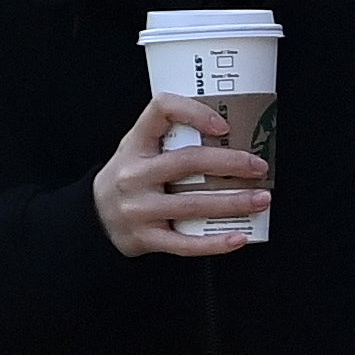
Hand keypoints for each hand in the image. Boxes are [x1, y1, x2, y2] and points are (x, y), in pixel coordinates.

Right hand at [91, 94, 269, 258]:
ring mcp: (138, 208)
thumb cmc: (129, 177)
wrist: (93, 218)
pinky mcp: (144, 238)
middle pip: (188, 162)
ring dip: (234, 203)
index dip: (194, 112)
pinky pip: (185, 244)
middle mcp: (134, 174)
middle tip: (259, 166)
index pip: (161, 110)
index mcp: (134, 143)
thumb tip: (232, 134)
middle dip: (231, 163)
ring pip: (193, 205)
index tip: (224, 125)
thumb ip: (170, 137)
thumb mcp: (137, 148)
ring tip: (261, 199)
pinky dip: (216, 243)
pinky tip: (240, 237)